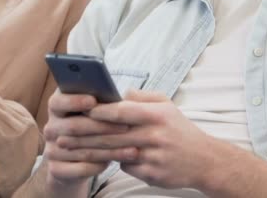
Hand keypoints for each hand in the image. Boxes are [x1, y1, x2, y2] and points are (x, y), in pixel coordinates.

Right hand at [42, 91, 135, 192]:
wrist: (73, 162)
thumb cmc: (90, 127)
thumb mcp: (91, 113)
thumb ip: (98, 104)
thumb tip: (117, 99)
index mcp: (56, 107)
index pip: (58, 101)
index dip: (74, 100)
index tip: (93, 101)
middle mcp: (50, 128)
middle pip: (73, 126)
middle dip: (102, 127)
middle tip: (126, 126)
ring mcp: (51, 150)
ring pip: (82, 150)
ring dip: (109, 150)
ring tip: (132, 149)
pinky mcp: (56, 169)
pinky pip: (81, 168)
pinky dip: (100, 166)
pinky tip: (117, 163)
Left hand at [57, 90, 216, 189]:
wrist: (205, 161)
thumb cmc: (180, 129)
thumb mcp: (167, 105)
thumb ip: (142, 97)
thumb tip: (118, 92)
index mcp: (157, 116)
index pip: (122, 111)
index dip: (99, 110)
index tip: (80, 108)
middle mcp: (154, 136)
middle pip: (112, 134)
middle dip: (83, 133)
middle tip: (62, 131)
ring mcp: (153, 157)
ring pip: (113, 152)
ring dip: (88, 149)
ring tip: (68, 147)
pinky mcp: (152, 175)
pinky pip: (125, 167)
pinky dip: (113, 161)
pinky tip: (95, 157)